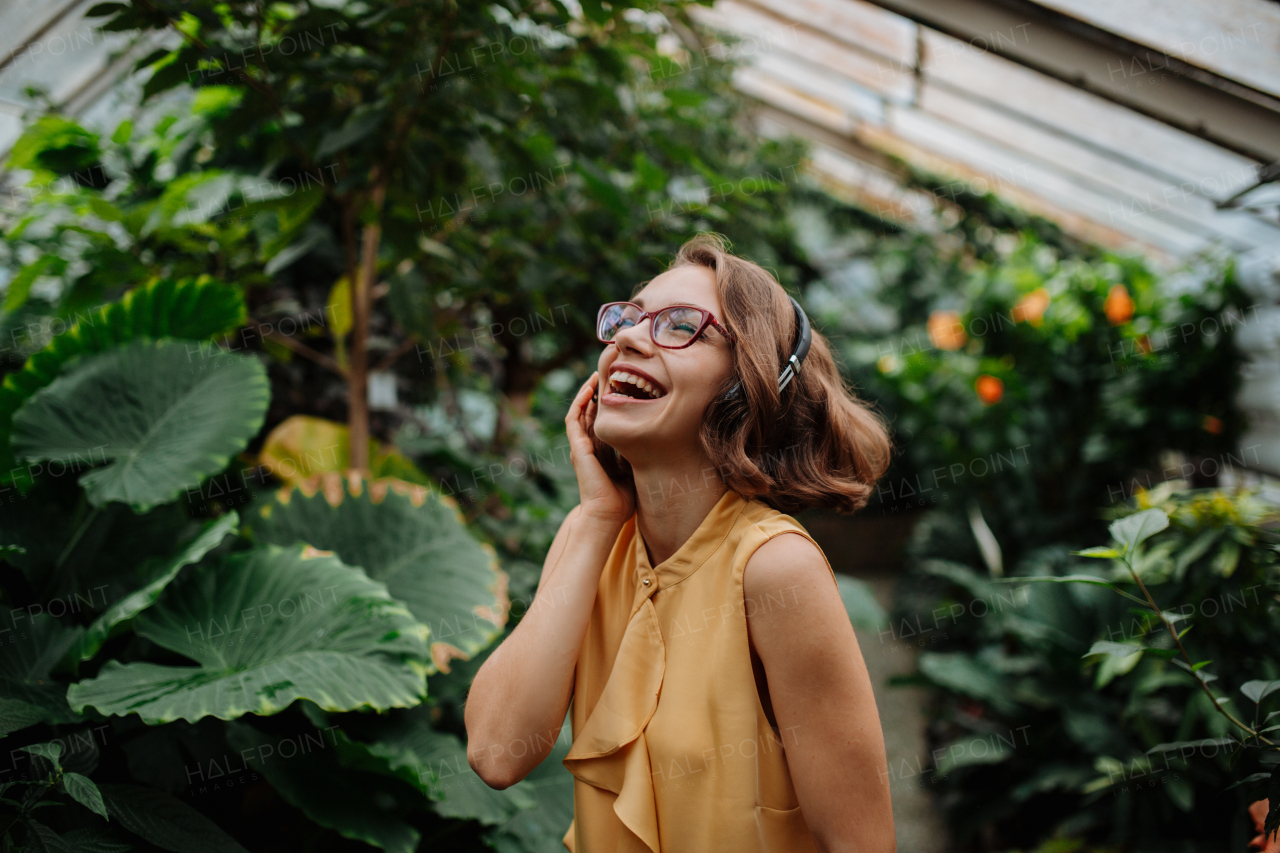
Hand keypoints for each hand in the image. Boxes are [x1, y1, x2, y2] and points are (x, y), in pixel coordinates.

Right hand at [565, 372, 635, 527]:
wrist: (607, 513)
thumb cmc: (622, 498)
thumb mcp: (634, 467)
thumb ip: (639, 452)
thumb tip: (659, 437)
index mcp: (601, 450)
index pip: (602, 420)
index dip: (609, 403)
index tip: (622, 387)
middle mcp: (589, 445)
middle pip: (590, 411)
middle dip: (598, 392)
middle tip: (610, 374)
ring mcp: (581, 445)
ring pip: (580, 411)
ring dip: (587, 392)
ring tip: (596, 375)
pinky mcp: (577, 447)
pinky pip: (573, 418)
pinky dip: (580, 402)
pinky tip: (589, 389)